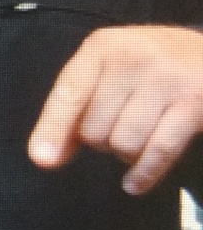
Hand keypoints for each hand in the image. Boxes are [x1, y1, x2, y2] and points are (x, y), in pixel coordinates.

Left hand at [28, 24, 202, 192]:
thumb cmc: (151, 70)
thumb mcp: (109, 73)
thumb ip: (73, 110)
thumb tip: (46, 157)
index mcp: (103, 46)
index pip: (69, 92)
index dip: (53, 128)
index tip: (42, 160)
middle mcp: (134, 57)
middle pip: (94, 127)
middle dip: (102, 139)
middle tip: (122, 123)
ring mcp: (167, 78)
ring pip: (124, 143)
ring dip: (127, 152)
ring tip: (140, 134)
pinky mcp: (196, 102)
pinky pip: (158, 150)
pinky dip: (144, 173)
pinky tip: (135, 183)